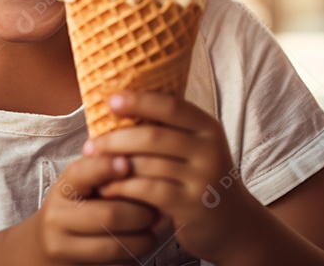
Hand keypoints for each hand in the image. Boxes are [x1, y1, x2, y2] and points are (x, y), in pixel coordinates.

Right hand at [22, 153, 160, 264]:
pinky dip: (136, 257)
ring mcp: (63, 248)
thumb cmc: (74, 206)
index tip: (127, 162)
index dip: (105, 167)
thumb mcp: (81, 183)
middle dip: (142, 213)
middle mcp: (57, 218)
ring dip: (145, 238)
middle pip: (110, 215)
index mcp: (63, 188)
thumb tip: (138, 156)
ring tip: (157, 228)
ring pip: (116, 246)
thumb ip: (103, 168)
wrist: (44, 245)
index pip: (81, 174)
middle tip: (158, 210)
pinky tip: (142, 245)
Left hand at [87, 91, 261, 262]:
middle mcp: (210, 150)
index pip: (172, 106)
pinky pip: (148, 191)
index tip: (110, 100)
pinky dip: (123, 188)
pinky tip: (106, 189)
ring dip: (114, 166)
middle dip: (116, 139)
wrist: (233, 223)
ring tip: (92, 166)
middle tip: (90, 144)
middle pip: (154, 137)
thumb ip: (168, 130)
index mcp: (208, 128)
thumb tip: (119, 105)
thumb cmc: (200, 178)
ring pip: (148, 165)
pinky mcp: (192, 206)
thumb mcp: (195, 148)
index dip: (140, 101)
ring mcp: (203, 179)